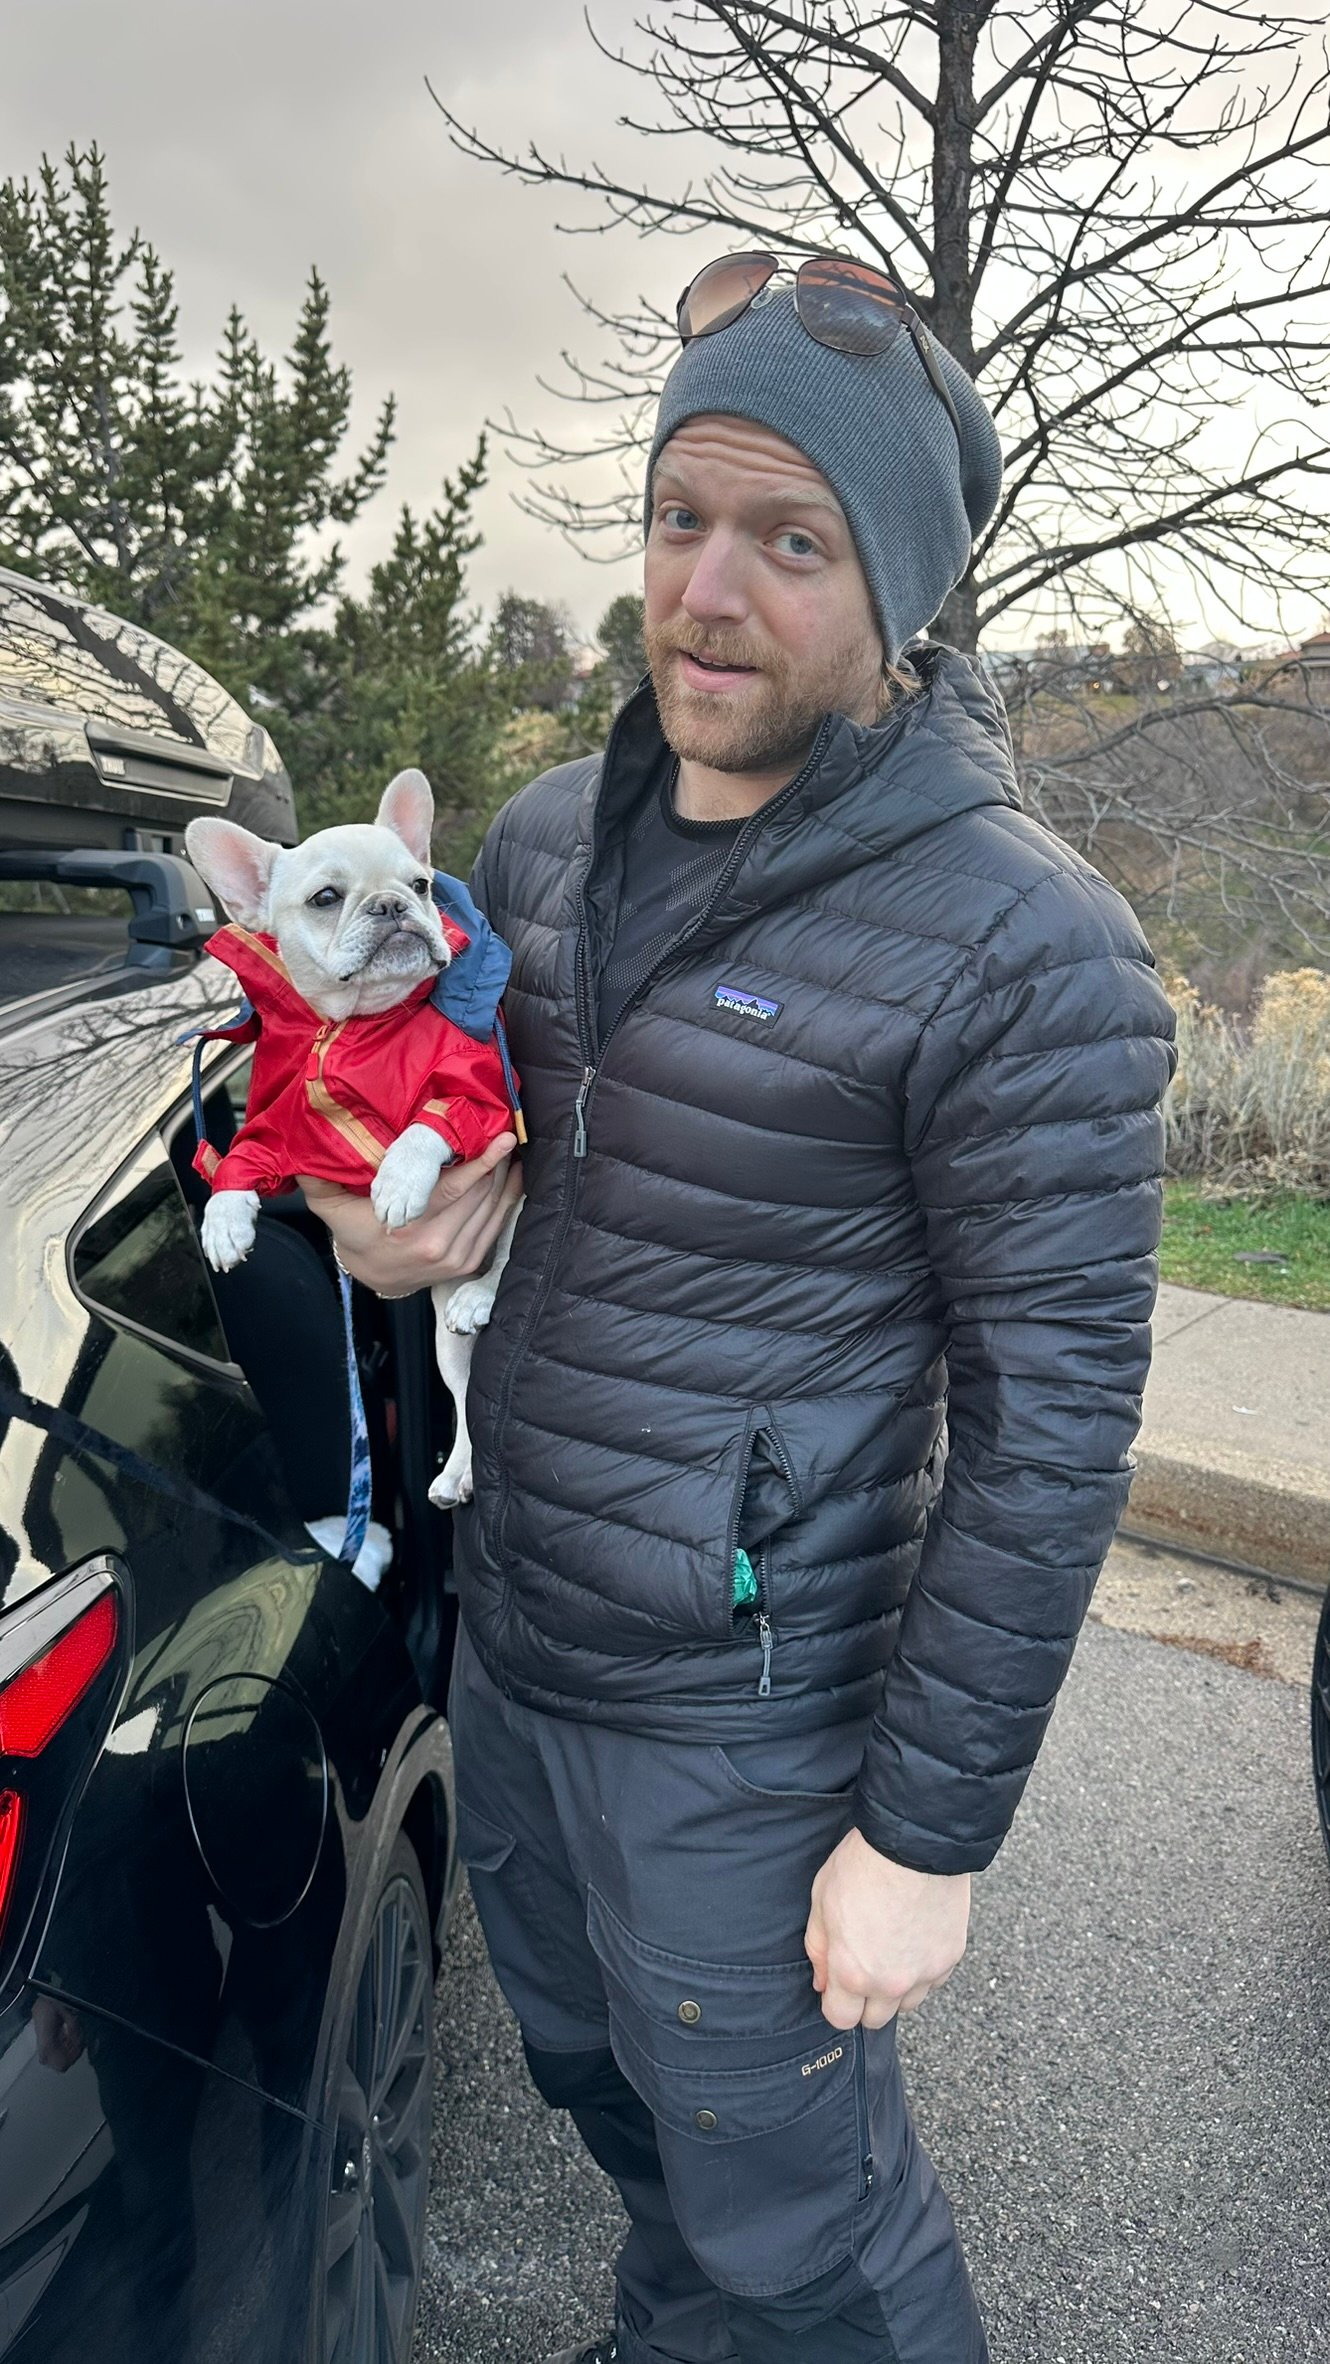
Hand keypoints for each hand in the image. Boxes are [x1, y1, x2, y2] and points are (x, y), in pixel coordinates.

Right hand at [299, 1133, 519, 1296]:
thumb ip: (320, 1178)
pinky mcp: (470, 1263)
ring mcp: (457, 1256)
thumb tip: (303, 1148)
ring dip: (505, 1176)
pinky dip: (507, 1198)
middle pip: (480, 1193)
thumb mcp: (331, 1207)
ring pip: (493, 1207)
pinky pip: (497, 1225)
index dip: (482, 1162)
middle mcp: (438, 1244)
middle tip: (505, 1130)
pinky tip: (512, 1176)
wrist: (374, 1277)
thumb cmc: (356, 1233)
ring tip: (510, 1149)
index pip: (455, 1189)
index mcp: (409, 1229)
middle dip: (497, 1161)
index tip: (502, 1138)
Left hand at [805, 1826, 969, 2029]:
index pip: (841, 2019)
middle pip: (876, 2018)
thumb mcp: (821, 1901)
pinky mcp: (950, 1957)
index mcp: (853, 1973)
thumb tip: (823, 1982)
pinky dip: (924, 1969)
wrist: (914, 1842)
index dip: (836, 2003)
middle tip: (864, 1964)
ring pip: (908, 2003)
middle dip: (866, 1999)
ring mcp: (925, 1972)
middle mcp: (891, 1983)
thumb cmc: (863, 1865)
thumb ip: (819, 1949)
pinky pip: (934, 1980)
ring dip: (897, 1988)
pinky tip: (914, 1939)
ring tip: (891, 1950)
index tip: (838, 1988)